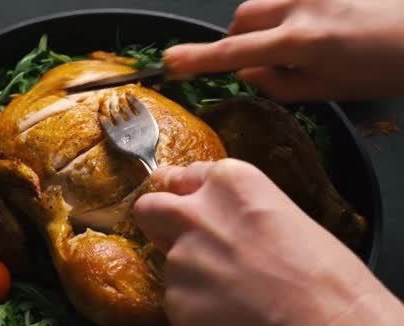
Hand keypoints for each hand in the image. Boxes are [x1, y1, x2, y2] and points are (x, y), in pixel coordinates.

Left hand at [133, 159, 403, 325]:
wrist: (327, 325)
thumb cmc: (323, 275)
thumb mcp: (282, 215)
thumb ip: (236, 208)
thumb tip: (217, 216)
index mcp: (229, 183)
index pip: (183, 176)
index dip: (185, 194)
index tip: (184, 201)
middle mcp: (196, 213)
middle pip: (151, 208)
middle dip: (159, 221)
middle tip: (175, 238)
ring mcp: (181, 257)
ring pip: (169, 262)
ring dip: (191, 275)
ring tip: (235, 293)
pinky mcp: (176, 299)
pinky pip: (178, 300)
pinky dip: (196, 308)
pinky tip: (230, 314)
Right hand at [163, 0, 403, 101]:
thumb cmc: (387, 68)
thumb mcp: (331, 89)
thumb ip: (280, 83)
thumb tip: (247, 74)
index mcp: (300, 42)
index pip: (233, 52)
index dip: (197, 59)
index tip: (171, 62)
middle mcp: (302, 7)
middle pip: (242, 18)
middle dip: (237, 40)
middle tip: (257, 62)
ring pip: (262, 5)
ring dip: (262, 27)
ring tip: (295, 46)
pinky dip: (285, 16)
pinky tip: (313, 29)